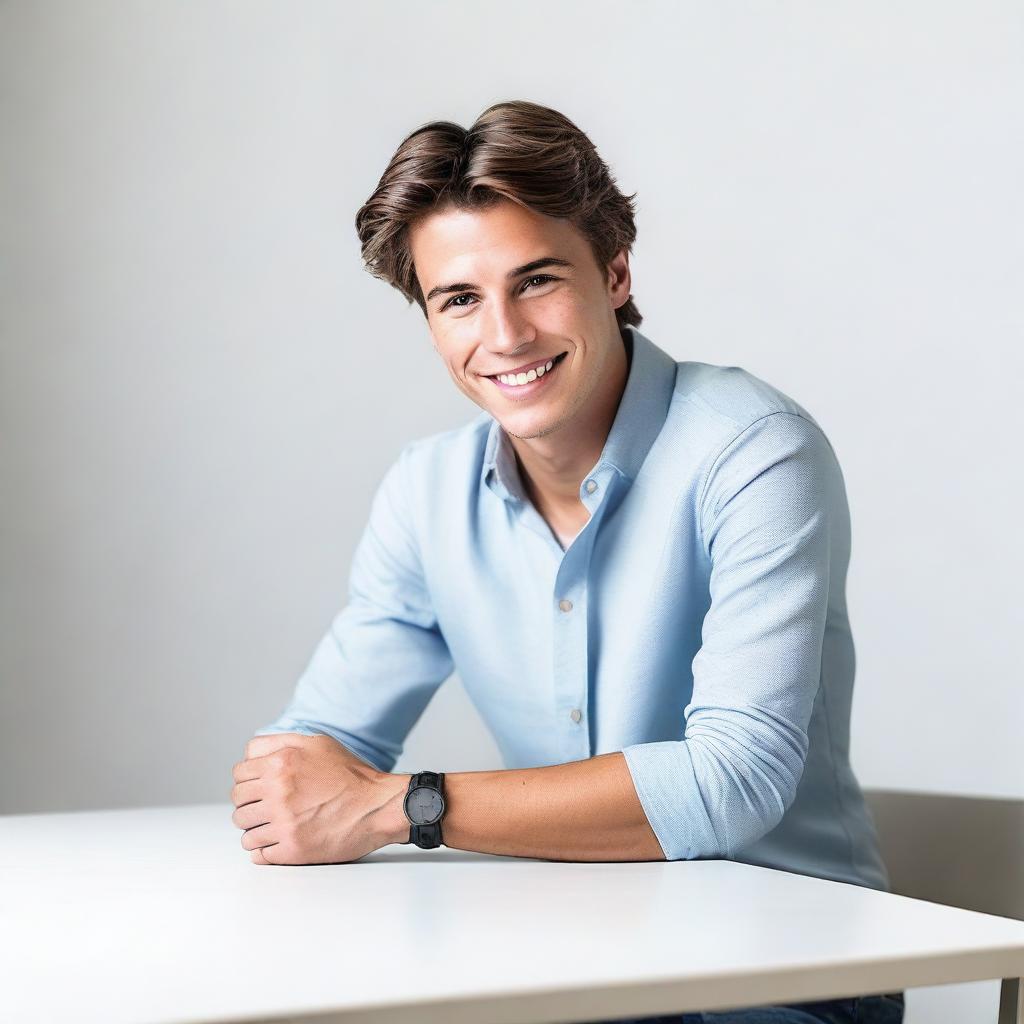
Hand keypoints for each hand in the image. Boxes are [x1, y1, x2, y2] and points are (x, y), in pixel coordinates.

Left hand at [230, 733, 404, 864]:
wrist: (377, 806)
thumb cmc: (351, 775)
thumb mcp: (317, 743)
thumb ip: (279, 742)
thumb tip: (249, 755)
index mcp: (282, 763)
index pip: (239, 773)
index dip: (249, 780)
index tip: (260, 787)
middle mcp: (278, 791)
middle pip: (239, 803)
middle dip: (251, 804)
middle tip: (269, 808)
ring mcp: (284, 822)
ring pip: (245, 831)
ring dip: (256, 828)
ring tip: (275, 826)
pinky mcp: (292, 849)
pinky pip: (258, 854)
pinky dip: (265, 849)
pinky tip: (280, 841)